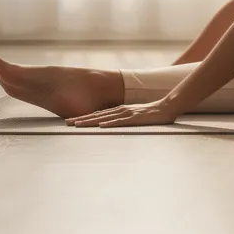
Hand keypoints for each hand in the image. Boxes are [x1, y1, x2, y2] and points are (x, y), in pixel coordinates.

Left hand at [66, 98, 181, 127]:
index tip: (71, 121)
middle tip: (66, 123)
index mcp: (119, 110)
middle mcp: (120, 110)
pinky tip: (101, 125)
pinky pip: (120, 121)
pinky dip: (110, 123)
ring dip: (90, 121)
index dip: (84, 117)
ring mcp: (127, 113)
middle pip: (97, 115)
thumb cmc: (152, 113)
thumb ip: (124, 118)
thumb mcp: (134, 116)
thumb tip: (113, 124)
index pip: (98, 114)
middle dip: (81, 119)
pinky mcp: (135, 118)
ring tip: (77, 124)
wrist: (167, 107)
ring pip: (105, 118)